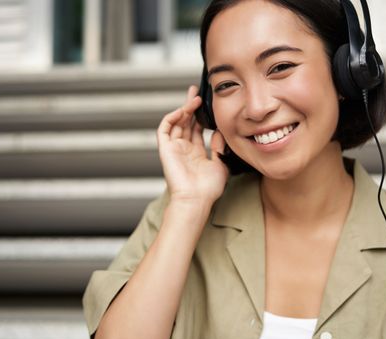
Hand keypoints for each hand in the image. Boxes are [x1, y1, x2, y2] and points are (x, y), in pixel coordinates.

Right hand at [157, 86, 228, 204]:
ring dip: (184, 109)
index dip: (202, 116)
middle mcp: (184, 149)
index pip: (197, 129)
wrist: (196, 199)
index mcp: (196, 154)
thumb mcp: (221, 165)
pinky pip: (165, 128)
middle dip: (191, 106)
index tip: (209, 104)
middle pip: (186, 122)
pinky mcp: (165, 149)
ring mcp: (174, 148)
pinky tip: (184, 110)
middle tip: (198, 91)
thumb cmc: (208, 189)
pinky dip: (172, 117)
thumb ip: (219, 147)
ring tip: (195, 98)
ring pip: (176, 123)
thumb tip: (220, 131)